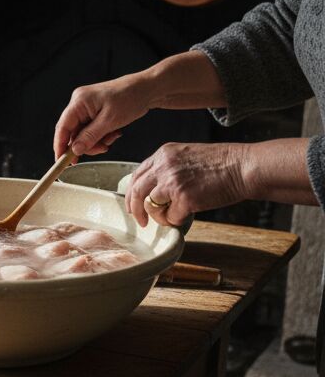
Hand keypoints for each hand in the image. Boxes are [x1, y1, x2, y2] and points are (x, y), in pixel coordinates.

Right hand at [53, 74, 152, 157]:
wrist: (148, 89)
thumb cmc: (131, 98)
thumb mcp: (110, 121)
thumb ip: (90, 137)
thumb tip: (75, 150)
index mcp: (79, 101)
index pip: (62, 128)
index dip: (60, 146)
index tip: (62, 162)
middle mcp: (80, 103)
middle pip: (73, 133)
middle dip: (86, 144)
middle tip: (101, 149)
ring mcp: (87, 107)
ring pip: (83, 134)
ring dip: (96, 141)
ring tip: (112, 137)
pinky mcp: (94, 111)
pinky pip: (91, 130)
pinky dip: (101, 136)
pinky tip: (113, 133)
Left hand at [125, 142, 250, 227]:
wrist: (245, 166)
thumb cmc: (222, 164)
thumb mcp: (187, 157)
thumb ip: (168, 169)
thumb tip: (153, 192)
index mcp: (164, 154)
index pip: (136, 175)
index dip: (132, 193)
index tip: (133, 205)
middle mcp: (164, 166)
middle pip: (136, 192)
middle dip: (135, 210)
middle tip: (141, 222)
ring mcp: (172, 182)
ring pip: (150, 207)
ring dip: (159, 217)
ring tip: (173, 216)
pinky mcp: (184, 198)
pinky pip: (170, 217)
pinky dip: (177, 220)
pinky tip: (189, 214)